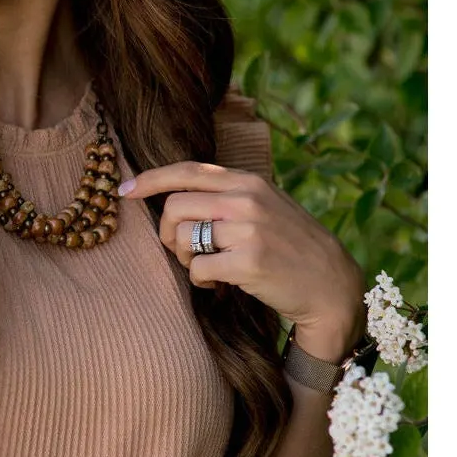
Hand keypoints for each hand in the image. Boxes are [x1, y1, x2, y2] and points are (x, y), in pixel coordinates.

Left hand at [118, 161, 365, 352]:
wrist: (331, 285)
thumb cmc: (291, 247)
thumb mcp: (265, 206)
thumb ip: (228, 195)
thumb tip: (174, 195)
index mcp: (248, 181)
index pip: (187, 170)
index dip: (151, 179)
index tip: (124, 190)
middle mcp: (246, 199)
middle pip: (175, 206)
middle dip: (166, 232)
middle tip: (180, 250)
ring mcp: (248, 230)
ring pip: (182, 238)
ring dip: (183, 258)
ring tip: (205, 267)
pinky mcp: (248, 262)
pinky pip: (197, 269)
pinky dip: (199, 280)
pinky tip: (217, 284)